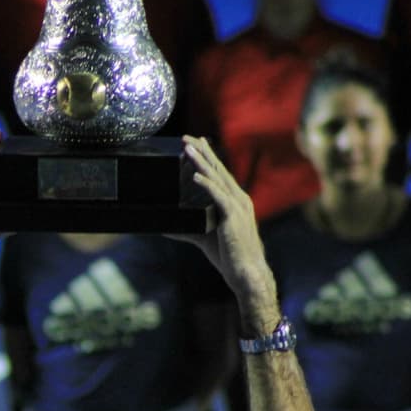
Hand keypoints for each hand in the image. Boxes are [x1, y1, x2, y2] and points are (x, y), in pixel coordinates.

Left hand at [176, 136, 278, 331]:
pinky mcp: (233, 216)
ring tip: (187, 148)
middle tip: (186, 137)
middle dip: (202, 152)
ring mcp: (237, 206)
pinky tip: (195, 175)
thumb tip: (165, 228)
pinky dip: (206, 184)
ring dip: (201, 162)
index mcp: (234, 201)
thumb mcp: (202, 238)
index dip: (207, 157)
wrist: (245, 272)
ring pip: (217, 178)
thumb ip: (186, 230)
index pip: (219, 174)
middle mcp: (238, 199)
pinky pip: (218, 196)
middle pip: (218, 170)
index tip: (195, 144)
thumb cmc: (228, 256)